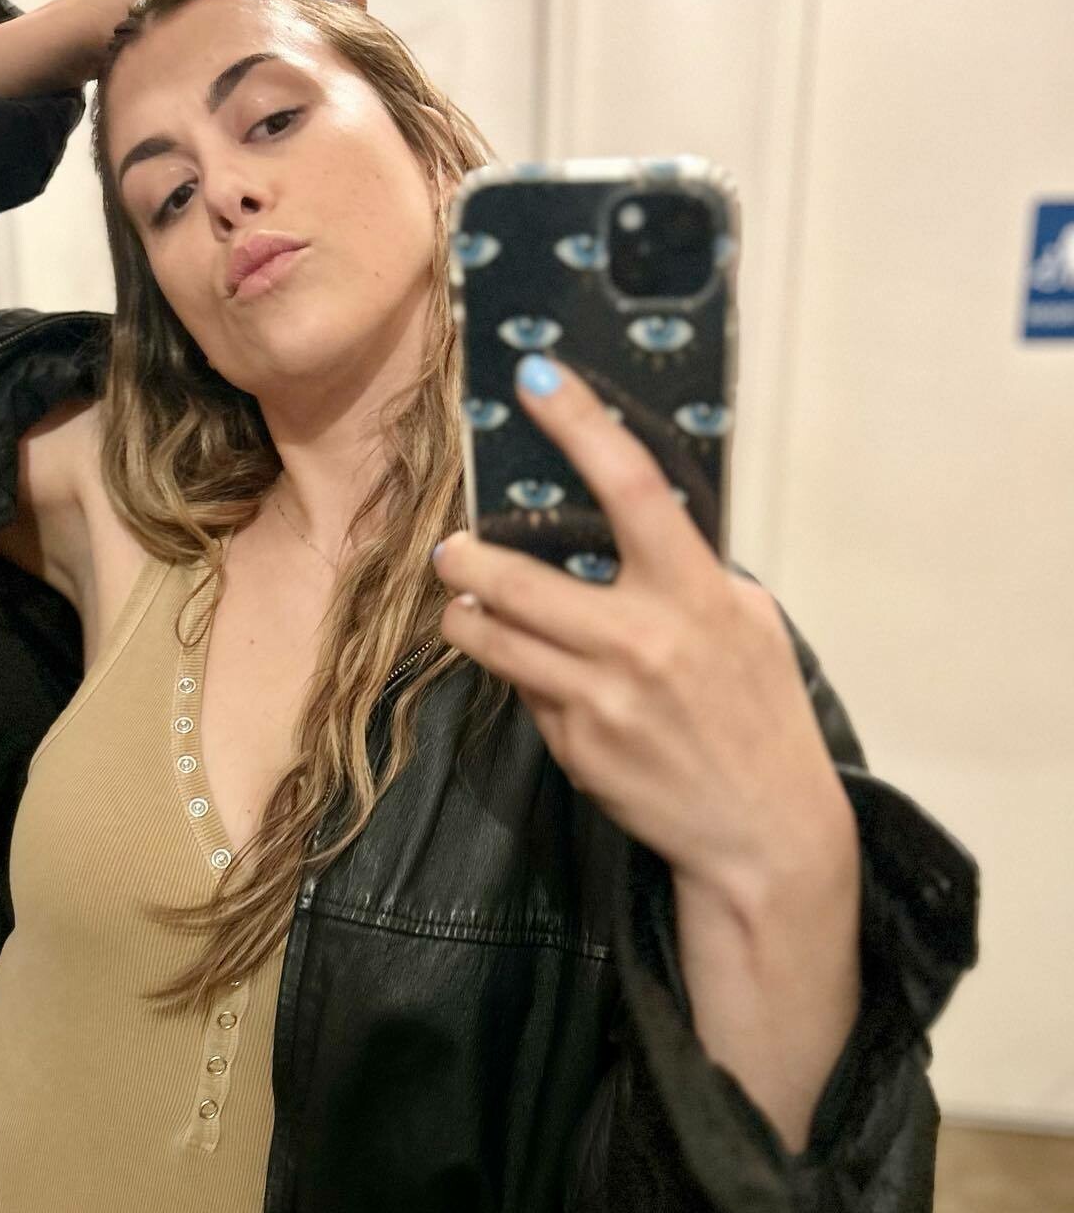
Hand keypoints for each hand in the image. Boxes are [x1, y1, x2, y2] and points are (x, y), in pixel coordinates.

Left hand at [431, 353, 852, 902]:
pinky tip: (536, 676)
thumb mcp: (747, 627)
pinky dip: (517, 675)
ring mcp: (600, 698)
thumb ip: (688, 577)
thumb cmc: (758, 716)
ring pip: (493, 638)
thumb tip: (629, 530)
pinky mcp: (573, 745)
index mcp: (695, 594)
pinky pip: (523, 691)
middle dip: (465, 558)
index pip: (632, 488)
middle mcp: (641, 639)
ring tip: (463, 607)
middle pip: (516, 577)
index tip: (537, 378)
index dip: (580, 425)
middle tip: (449, 548)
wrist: (764, 835)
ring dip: (466, 617)